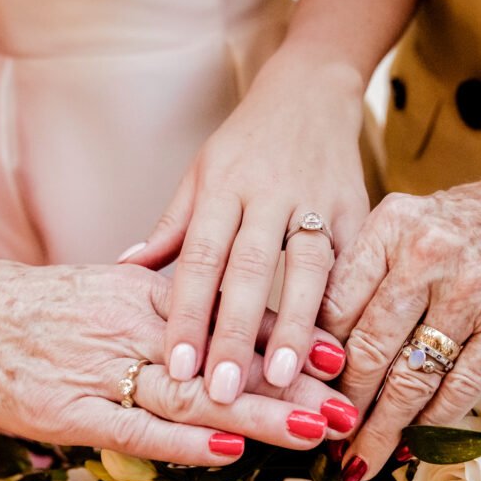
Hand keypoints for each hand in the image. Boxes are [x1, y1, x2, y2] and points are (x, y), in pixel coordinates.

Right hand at [0, 244, 357, 465]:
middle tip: (346, 400)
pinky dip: (182, 439)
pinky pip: (134, 426)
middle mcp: (134, 325)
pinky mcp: (69, 410)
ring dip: (254, 411)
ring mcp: (102, 368)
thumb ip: (163, 299)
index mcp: (146, 293)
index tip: (338, 350)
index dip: (288, 335)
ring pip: (192, 391)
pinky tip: (228, 447)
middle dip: (290, 380)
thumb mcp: (107, 287)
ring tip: (311, 427)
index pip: (229, 314)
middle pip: (224, 354)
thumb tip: (221, 311)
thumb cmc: (36, 307)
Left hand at [124, 50, 368, 401]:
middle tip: (220, 390)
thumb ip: (171, 226)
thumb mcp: (202, 173)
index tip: (177, 366)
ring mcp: (316, 200)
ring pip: (305, 268)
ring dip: (293, 326)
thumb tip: (124, 269)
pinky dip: (340, 306)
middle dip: (233, 332)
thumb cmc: (248, 142)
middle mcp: (268, 193)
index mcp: (223, 185)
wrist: (312, 91)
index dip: (187, 314)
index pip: (199, 258)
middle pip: (248, 270)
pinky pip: (349, 265)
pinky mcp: (357, 211)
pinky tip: (334, 352)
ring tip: (280, 378)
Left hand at [320, 167, 480, 480]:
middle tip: (322, 435)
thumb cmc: (464, 228)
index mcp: (392, 225)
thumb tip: (312, 351)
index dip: (311, 360)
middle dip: (342, 404)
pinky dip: (432, 423)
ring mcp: (474, 290)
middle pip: (368, 349)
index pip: (334, 307)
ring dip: (382, 428)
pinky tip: (412, 443)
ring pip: (411, 378)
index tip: (298, 395)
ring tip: (360, 459)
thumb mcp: (406, 227)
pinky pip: (459, 388)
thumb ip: (362, 275)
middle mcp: (429, 254)